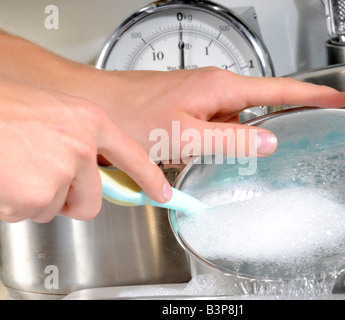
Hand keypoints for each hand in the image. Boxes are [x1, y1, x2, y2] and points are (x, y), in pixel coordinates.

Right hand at [0, 78, 170, 222]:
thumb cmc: (2, 107)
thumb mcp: (53, 113)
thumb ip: (78, 140)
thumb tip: (89, 169)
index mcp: (89, 121)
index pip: (134, 156)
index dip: (150, 178)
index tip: (163, 194)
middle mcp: (81, 147)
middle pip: (91, 200)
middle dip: (69, 200)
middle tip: (40, 179)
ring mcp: (61, 172)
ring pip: (56, 208)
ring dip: (35, 198)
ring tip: (15, 167)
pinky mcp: (37, 196)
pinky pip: (29, 214)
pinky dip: (13, 204)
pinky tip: (4, 177)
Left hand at [84, 68, 344, 161]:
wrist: (98, 106)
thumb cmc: (130, 113)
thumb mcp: (185, 135)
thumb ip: (230, 140)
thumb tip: (268, 142)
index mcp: (221, 87)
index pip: (280, 89)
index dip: (313, 95)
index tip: (338, 100)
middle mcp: (214, 89)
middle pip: (258, 108)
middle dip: (267, 128)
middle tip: (279, 141)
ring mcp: (200, 99)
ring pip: (233, 124)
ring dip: (230, 143)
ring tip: (206, 155)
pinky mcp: (188, 110)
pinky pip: (213, 129)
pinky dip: (211, 144)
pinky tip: (193, 155)